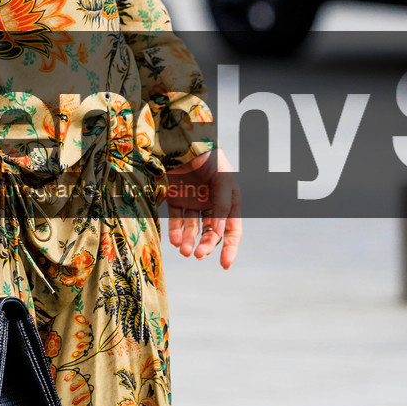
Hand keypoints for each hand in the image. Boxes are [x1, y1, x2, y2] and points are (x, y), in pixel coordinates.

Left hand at [164, 151, 240, 268]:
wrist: (185, 140)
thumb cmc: (210, 158)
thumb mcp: (222, 181)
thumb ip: (221, 206)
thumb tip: (219, 232)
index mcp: (229, 202)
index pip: (232, 231)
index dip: (230, 249)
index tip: (225, 265)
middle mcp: (212, 205)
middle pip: (211, 233)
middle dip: (205, 245)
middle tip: (197, 255)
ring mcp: (194, 202)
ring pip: (192, 229)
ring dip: (189, 241)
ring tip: (183, 250)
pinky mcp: (176, 198)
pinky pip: (176, 219)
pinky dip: (175, 231)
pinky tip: (174, 240)